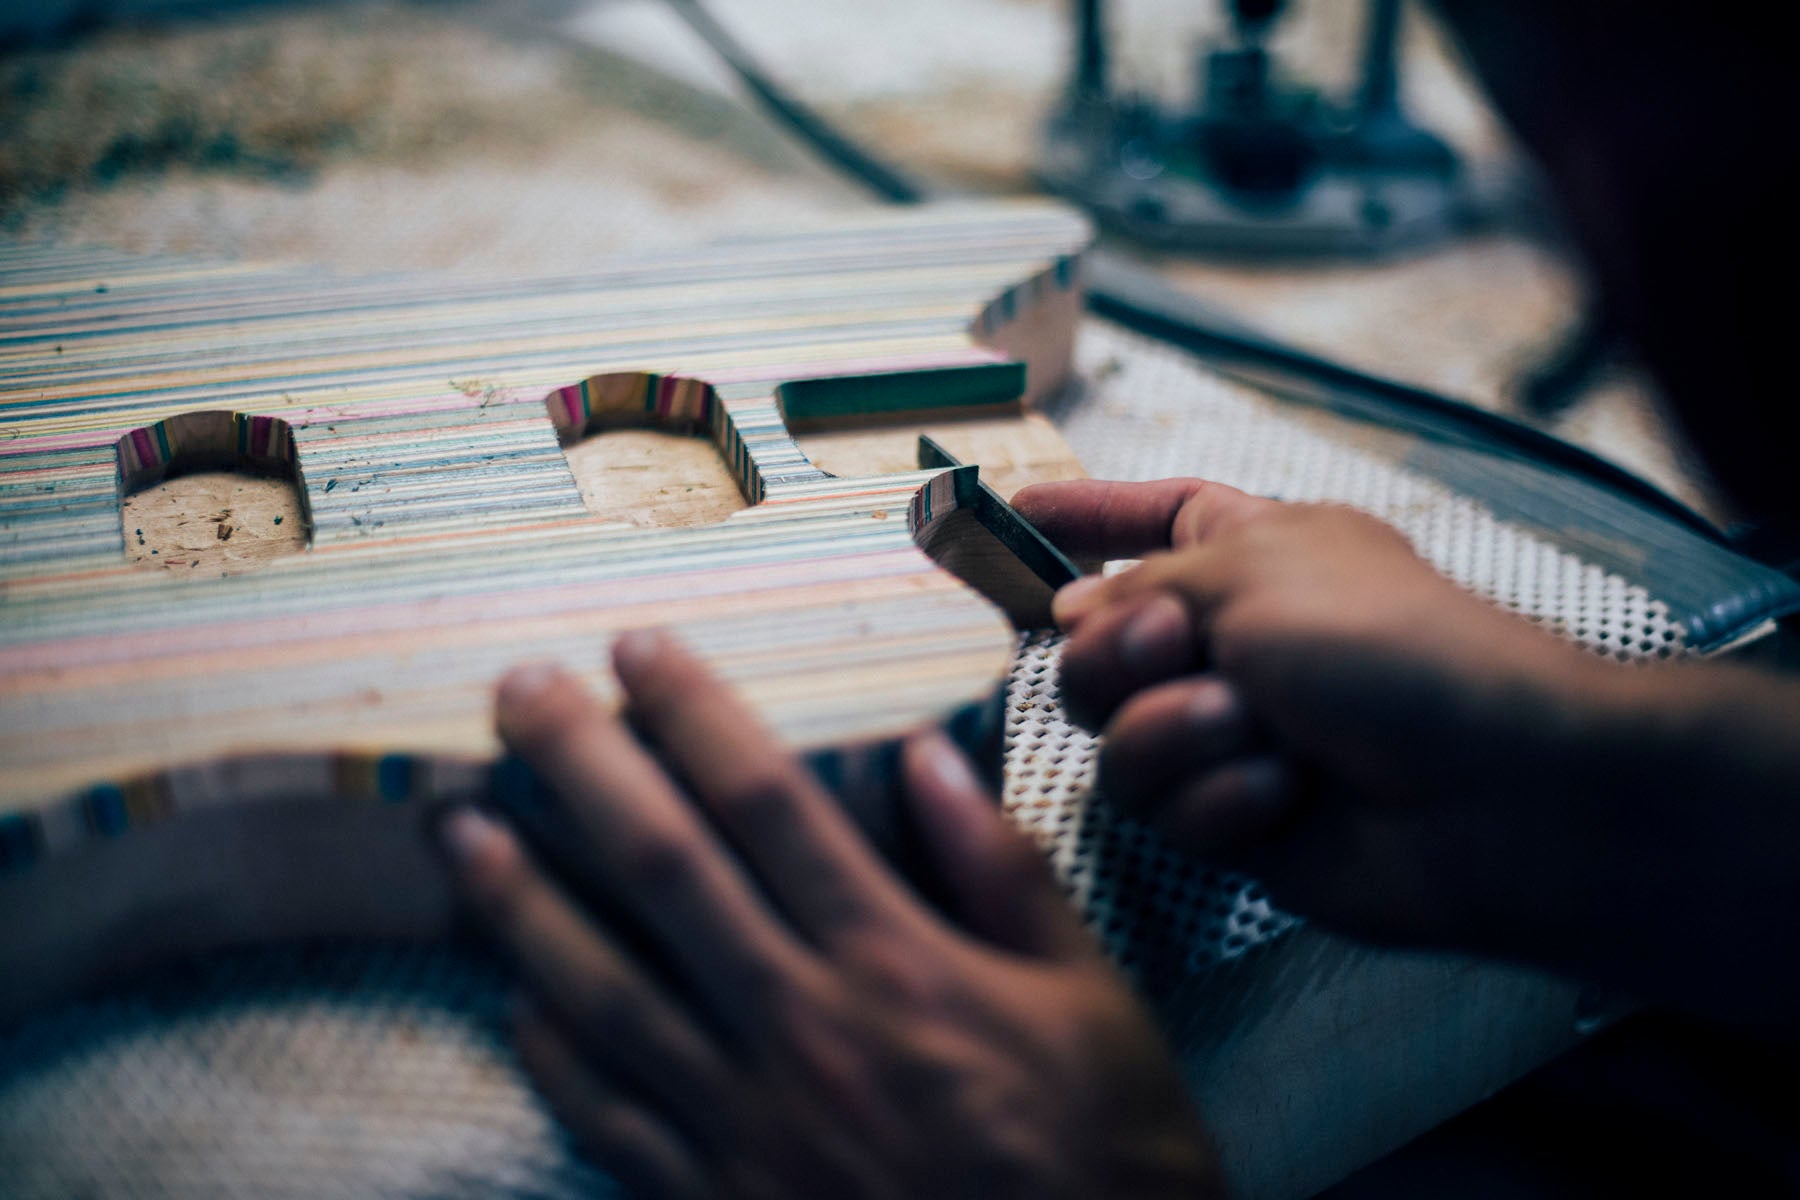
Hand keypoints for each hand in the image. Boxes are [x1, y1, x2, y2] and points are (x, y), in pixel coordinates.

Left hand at [440, 630, 1220, 1198]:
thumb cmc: (1108, 1160)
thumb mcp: (1095, 1005)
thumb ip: (1007, 877)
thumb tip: (926, 757)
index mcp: (899, 966)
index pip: (772, 808)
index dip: (696, 717)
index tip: (638, 648)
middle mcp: (805, 1030)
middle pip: (666, 872)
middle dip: (582, 771)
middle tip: (517, 693)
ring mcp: (749, 1126)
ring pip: (606, 990)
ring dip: (523, 900)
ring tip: (459, 826)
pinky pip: (610, 1121)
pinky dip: (553, 1056)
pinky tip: (512, 997)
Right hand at [1012, 478, 1601, 948]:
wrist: (1491, 789)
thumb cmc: (1387, 646)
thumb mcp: (1252, 571)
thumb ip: (1139, 588)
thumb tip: (1065, 614)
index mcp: (1249, 554)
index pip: (1150, 518)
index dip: (1084, 514)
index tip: (1010, 511)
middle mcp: (1232, 641)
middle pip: (1095, 646)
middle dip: (1122, 653)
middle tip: (1182, 647)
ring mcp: (1229, 733)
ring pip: (1118, 738)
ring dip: (1179, 732)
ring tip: (1257, 732)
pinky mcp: (1235, 819)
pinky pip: (1167, 810)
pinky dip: (1222, 799)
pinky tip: (1287, 795)